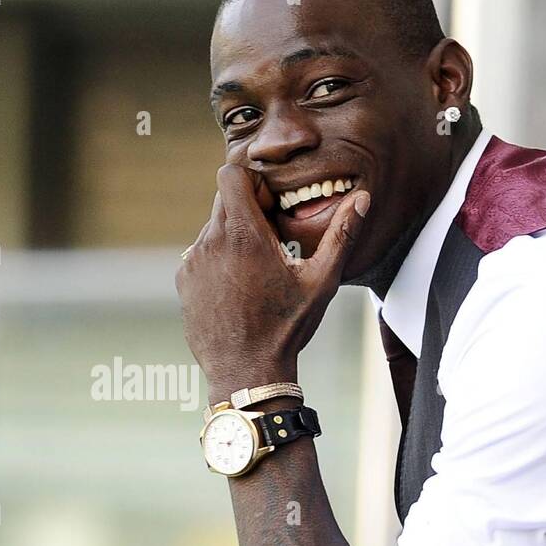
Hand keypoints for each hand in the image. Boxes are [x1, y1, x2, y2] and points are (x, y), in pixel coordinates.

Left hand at [176, 164, 370, 400]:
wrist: (246, 371)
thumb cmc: (286, 328)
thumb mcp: (321, 282)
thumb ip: (341, 235)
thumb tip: (361, 198)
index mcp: (244, 236)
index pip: (230, 175)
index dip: (252, 182)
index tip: (269, 206)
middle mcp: (211, 243)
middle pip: (223, 199)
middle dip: (246, 209)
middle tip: (270, 239)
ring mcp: (193, 262)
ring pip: (212, 228)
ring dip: (233, 237)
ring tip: (256, 271)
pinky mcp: (184, 280)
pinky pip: (200, 254)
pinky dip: (218, 260)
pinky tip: (238, 288)